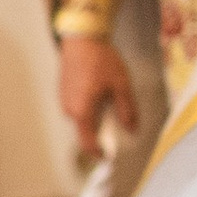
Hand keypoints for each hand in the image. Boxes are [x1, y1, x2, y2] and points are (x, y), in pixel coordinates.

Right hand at [57, 35, 136, 150]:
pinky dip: (89, 109)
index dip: (98, 153)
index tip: (109, 157)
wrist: (82, 39)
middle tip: (118, 128)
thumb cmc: (101, 60)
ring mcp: (64, 100)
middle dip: (100, 134)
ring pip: (81, 120)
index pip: (87, 143)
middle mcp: (69, 110)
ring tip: (110, 107)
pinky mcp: (64, 92)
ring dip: (95, 120)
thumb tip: (132, 129)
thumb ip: (127, 110)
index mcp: (82, 111)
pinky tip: (100, 96)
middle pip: (85, 131)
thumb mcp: (121, 85)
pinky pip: (77, 108)